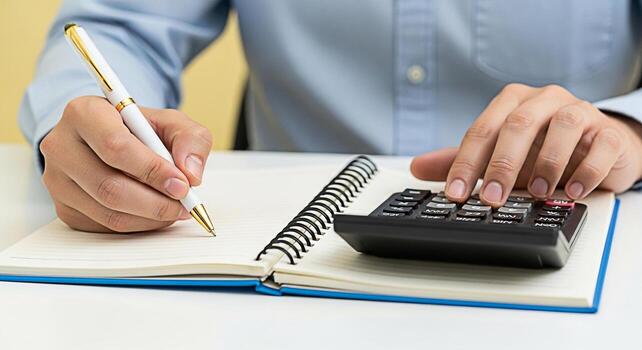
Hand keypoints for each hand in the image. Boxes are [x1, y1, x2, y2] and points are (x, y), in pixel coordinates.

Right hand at [40, 96, 212, 231]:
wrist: (111, 138)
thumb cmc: (138, 129)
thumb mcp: (170, 121)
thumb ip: (190, 138)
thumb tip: (190, 172)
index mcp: (84, 113)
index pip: (116, 147)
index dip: (153, 170)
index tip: (182, 184)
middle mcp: (61, 146)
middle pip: (110, 187)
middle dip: (156, 201)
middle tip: (184, 204)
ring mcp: (58, 180)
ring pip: (109, 212)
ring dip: (151, 217)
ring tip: (175, 209)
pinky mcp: (65, 207)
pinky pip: (106, 226)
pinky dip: (139, 225)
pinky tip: (154, 213)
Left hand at [411, 84, 641, 205]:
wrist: (596, 147)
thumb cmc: (542, 149)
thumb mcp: (499, 156)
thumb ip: (463, 160)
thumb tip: (416, 167)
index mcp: (513, 103)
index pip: (483, 129)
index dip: (467, 162)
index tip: (456, 194)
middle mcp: (544, 100)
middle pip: (518, 124)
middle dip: (502, 164)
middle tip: (492, 198)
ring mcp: (580, 112)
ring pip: (563, 126)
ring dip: (547, 162)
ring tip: (537, 193)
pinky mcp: (610, 132)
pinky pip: (601, 145)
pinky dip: (587, 169)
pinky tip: (575, 191)